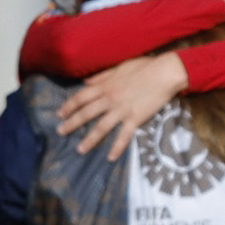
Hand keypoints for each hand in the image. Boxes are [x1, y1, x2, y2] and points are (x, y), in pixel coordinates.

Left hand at [56, 53, 188, 159]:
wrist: (165, 73)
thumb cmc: (144, 67)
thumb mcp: (119, 67)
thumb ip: (102, 76)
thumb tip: (85, 82)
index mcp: (105, 86)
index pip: (81, 97)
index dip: (69, 106)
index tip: (60, 114)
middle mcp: (110, 99)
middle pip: (86, 113)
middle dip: (72, 123)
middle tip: (60, 132)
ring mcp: (122, 110)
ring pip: (101, 127)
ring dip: (89, 140)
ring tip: (80, 150)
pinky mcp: (135, 118)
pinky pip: (124, 135)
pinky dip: (117, 147)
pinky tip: (110, 158)